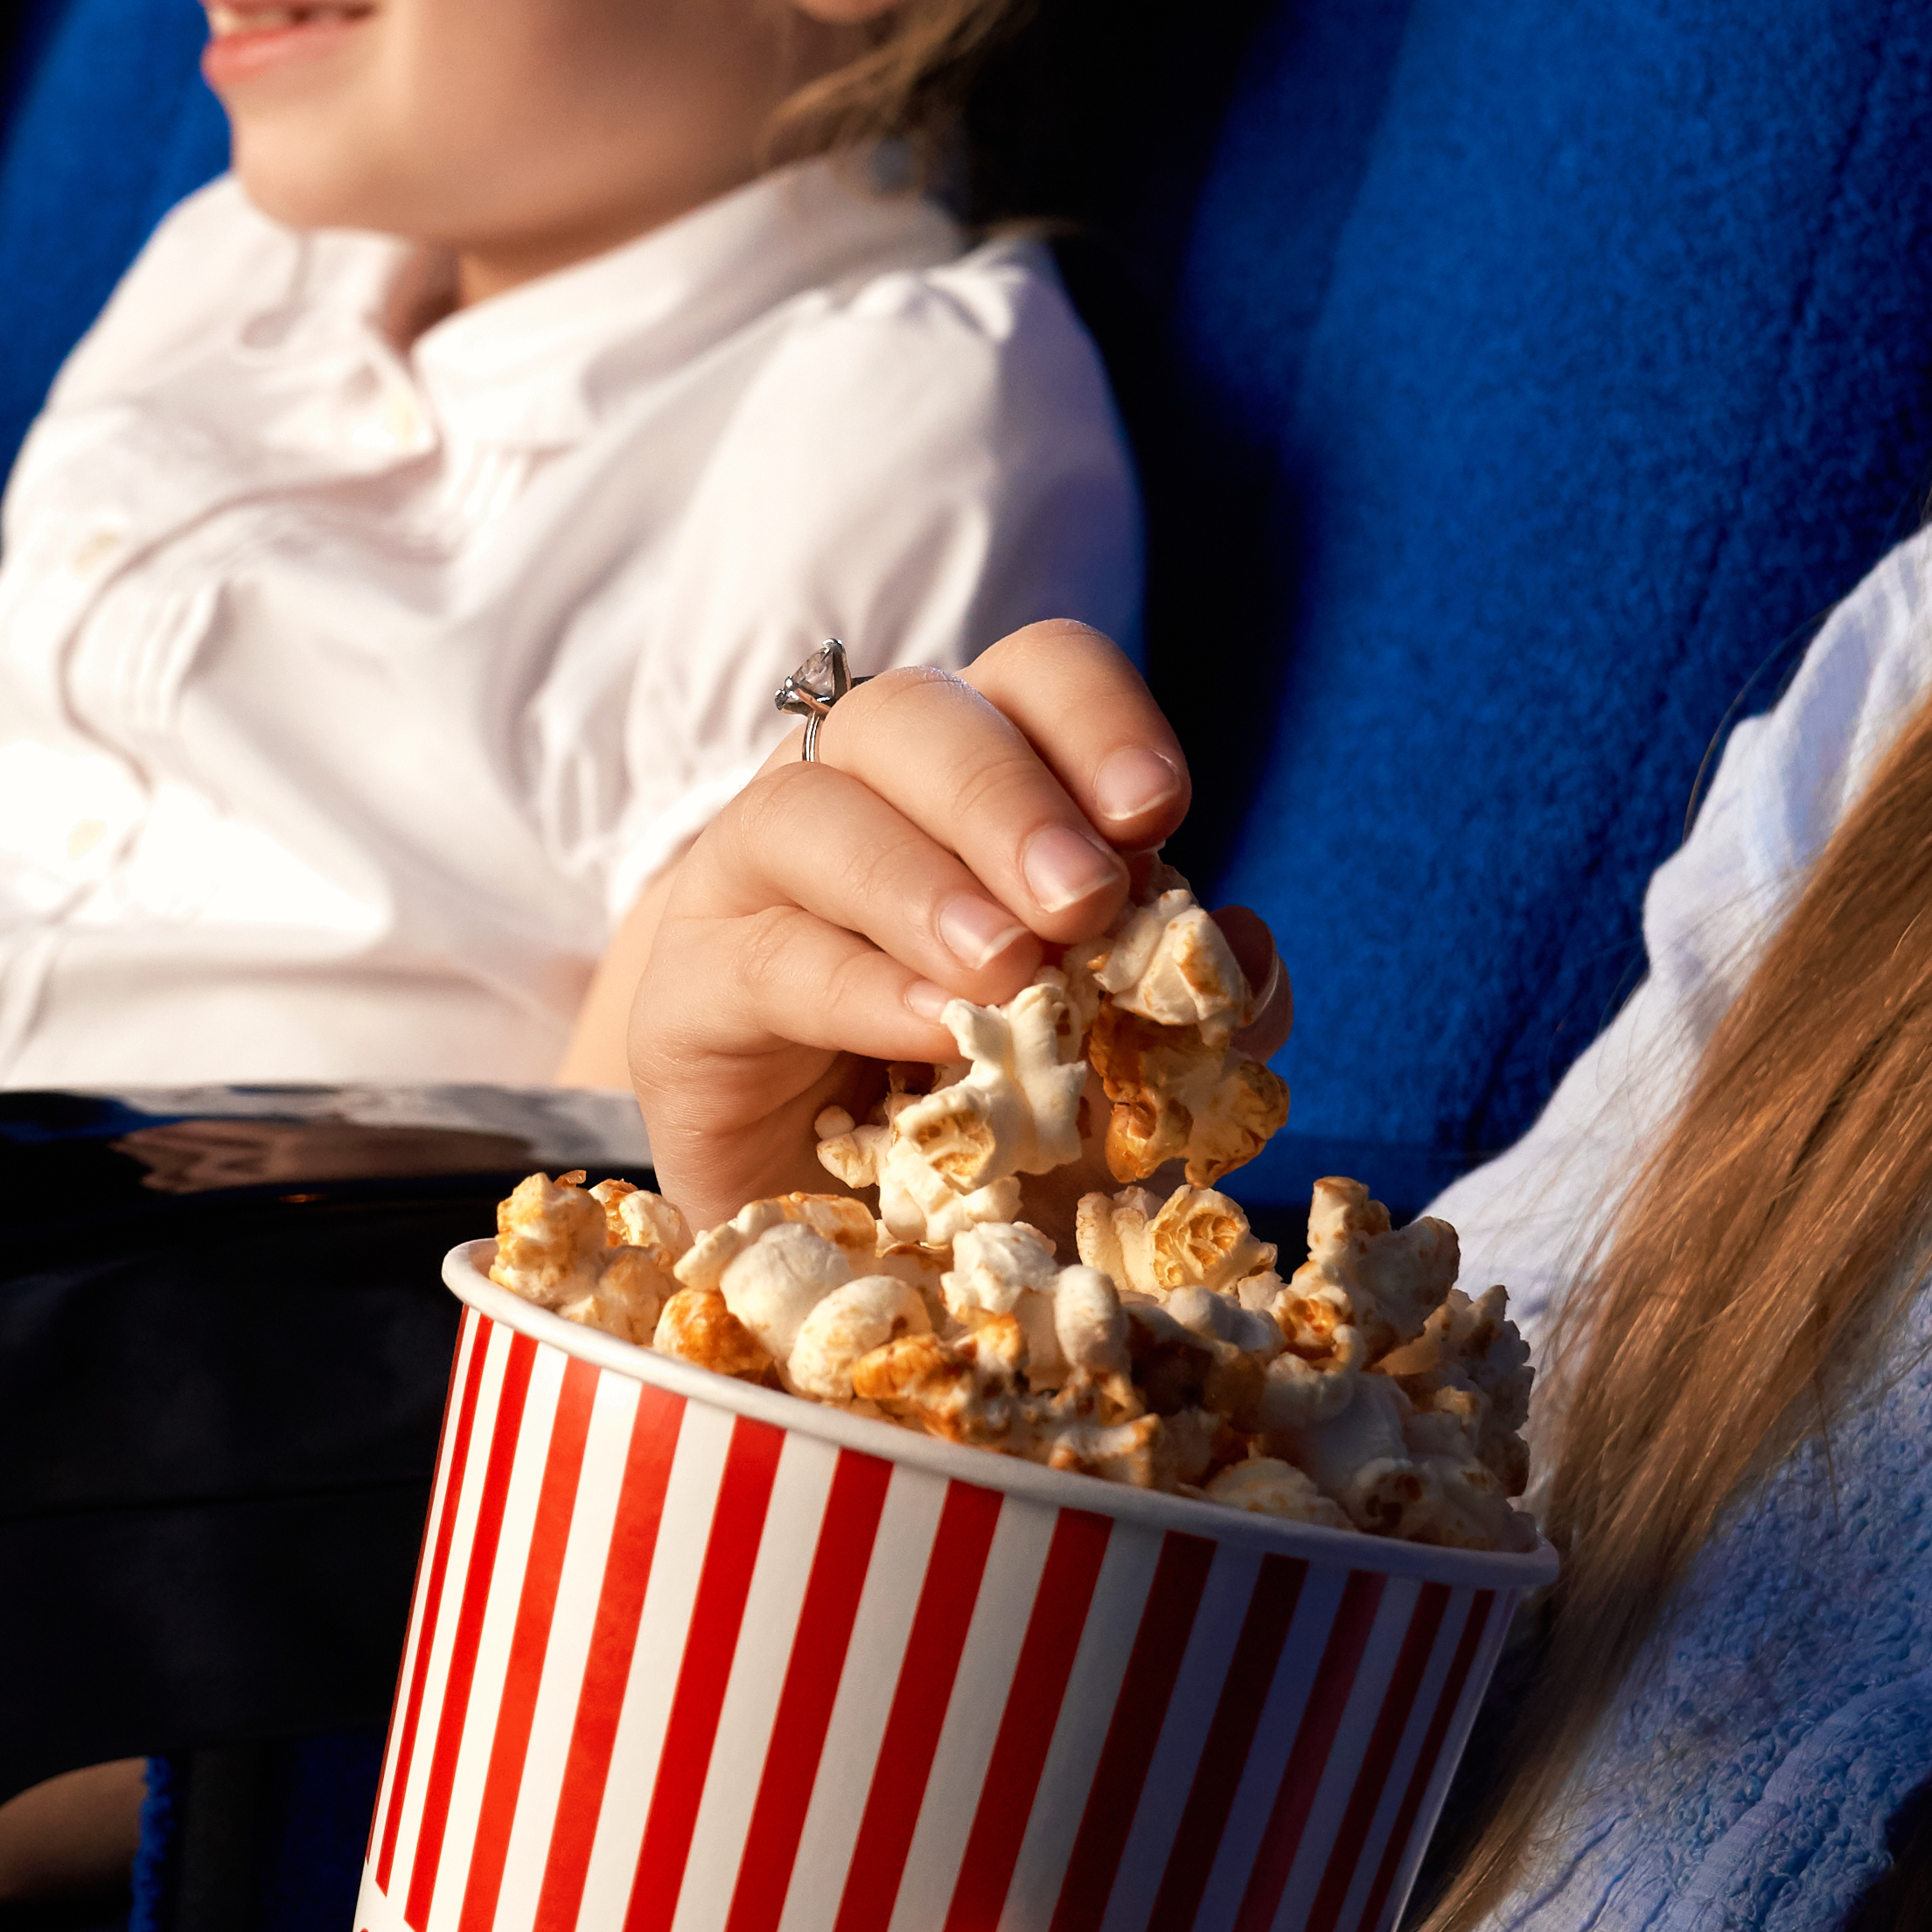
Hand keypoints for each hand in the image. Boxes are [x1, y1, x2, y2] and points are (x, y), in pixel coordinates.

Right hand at [619, 624, 1196, 1213]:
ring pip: (807, 809)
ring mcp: (750, 887)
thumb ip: (1186, 1009)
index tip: (1159, 813)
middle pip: (911, 714)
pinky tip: (929, 1032)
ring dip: (922, 881)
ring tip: (1005, 970)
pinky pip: (763, 957)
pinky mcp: (685, 999)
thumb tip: (1245, 950)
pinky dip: (856, 985)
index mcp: (975, 783)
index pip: (1031, 675)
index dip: (1096, 719)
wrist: (841, 1257)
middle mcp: (854, 798)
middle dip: (1008, 798)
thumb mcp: (1114, 1071)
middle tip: (1083, 898)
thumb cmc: (982, 1128)